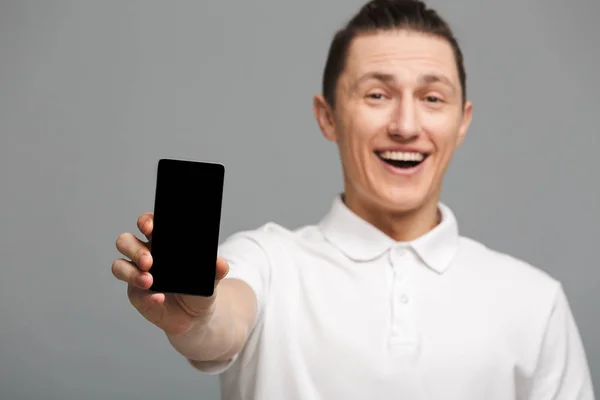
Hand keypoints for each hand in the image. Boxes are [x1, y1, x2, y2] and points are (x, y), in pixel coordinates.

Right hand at [112, 213, 228, 334]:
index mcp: (162, 241)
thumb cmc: (199, 287)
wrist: (196, 315)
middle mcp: (145, 254)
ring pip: (119, 265)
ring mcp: (137, 274)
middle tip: (149, 261)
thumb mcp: (211, 277)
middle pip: (125, 241)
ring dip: (131, 272)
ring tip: (150, 281)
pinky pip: (133, 292)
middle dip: (135, 249)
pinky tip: (158, 298)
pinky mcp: (136, 294)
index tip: (150, 227)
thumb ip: (216, 269)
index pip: (148, 224)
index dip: (145, 222)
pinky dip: (145, 295)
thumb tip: (220, 263)